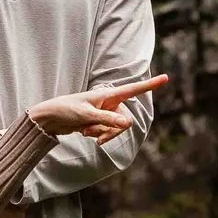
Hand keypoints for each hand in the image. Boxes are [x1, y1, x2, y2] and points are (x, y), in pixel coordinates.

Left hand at [28, 74, 167, 139]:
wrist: (50, 119)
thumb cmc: (66, 110)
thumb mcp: (87, 116)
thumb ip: (108, 120)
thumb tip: (128, 124)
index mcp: (108, 95)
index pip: (133, 89)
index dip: (150, 84)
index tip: (166, 78)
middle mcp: (109, 103)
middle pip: (125, 120)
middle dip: (113, 131)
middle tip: (98, 139)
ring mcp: (104, 113)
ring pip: (116, 129)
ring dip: (103, 134)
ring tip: (86, 132)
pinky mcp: (99, 122)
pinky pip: (107, 132)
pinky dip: (98, 135)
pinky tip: (84, 133)